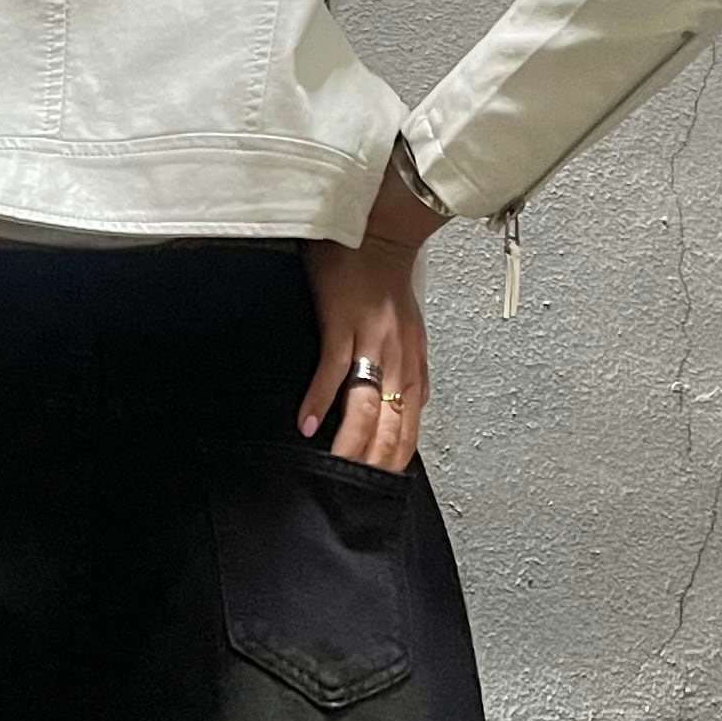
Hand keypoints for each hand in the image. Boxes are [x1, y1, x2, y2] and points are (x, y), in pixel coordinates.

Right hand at [300, 148, 447, 468]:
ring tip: (334, 472)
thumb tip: (397, 400)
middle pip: (392, 426)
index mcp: (413, 360)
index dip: (397, 459)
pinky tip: (308, 426)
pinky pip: (333, 372)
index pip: (410, 424)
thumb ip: (402, 365)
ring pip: (367, 407)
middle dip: (375, 464)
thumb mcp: (405, 327)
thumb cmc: (384, 273)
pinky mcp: (344, 324)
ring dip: (350, 445)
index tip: (381, 485)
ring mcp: (372, 342)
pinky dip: (321, 402)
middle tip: (356, 493)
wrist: (378, 226)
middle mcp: (399, 356)